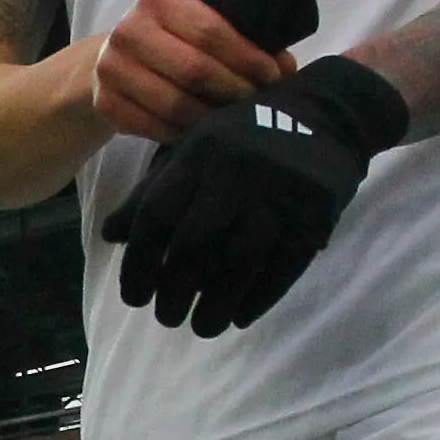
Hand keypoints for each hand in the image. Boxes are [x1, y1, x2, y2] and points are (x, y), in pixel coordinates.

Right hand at [86, 0, 283, 144]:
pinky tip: (204, 132)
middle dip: (235, 90)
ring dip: (213, 118)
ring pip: (176, 104)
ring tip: (234, 121)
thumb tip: (288, 67)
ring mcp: (111, 68)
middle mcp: (129, 30)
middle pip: (195, 69)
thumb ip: (242, 38)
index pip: (211, 31)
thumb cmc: (171, 40)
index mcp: (158, 0)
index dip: (247, 58)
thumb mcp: (198, 25)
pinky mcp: (105, 103)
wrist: (108, 60)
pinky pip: (157, 127)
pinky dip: (186, 133)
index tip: (273, 76)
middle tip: (257, 103)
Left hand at [105, 53, 409, 337]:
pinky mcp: (316, 211)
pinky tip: (240, 317)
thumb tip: (111, 235)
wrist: (328, 112)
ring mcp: (279, 191)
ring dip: (217, 305)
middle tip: (168, 318)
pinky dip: (258, 298)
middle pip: (195, 245)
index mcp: (199, 153)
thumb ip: (152, 190)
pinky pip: (283, 266)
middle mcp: (235, 171)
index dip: (139, 263)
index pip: (156, 216)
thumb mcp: (194, 149)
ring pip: (240, 262)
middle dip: (175, 292)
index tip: (135, 297)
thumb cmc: (245, 137)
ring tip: (203, 327)